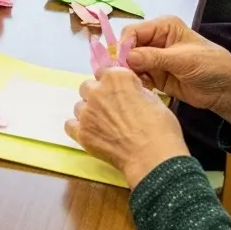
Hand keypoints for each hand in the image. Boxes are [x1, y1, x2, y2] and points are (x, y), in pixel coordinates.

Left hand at [65, 68, 188, 186]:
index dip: (112, 83)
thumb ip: (134, 89)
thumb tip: (128, 90)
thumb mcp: (153, 98)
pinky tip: (92, 134)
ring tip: (104, 126)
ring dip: (89, 113)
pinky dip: (79, 128)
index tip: (118, 92)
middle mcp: (97, 91)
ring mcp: (87, 112)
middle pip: (87, 87)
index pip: (105, 72)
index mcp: (116, 78)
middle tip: (111, 110)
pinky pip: (70, 125)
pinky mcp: (81, 132)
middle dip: (97, 95)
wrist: (153, 157)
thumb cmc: (160, 128)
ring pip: (80, 106)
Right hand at [121, 16, 230, 130]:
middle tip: (125, 76)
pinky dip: (137, 83)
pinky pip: (137, 77)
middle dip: (124, 61)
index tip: (121, 62)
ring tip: (136, 84)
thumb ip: (154, 57)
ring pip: (129, 64)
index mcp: (163, 27)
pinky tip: (143, 89)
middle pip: (128, 47)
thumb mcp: (183, 59)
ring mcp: (154, 59)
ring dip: (130, 73)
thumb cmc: (211, 66)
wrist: (227, 90)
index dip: (124, 45)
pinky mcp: (155, 76)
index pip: (133, 32)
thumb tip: (127, 57)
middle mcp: (155, 40)